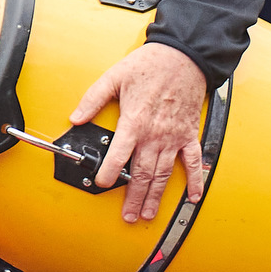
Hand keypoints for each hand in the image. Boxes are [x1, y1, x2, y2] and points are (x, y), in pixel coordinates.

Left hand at [70, 41, 209, 225]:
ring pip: (163, 173)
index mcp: (134, 121)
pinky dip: (194, 180)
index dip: (109, 173)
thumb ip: (93, 99)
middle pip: (142, 173)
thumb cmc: (151, 64)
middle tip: (128, 216)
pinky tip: (192, 196)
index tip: (102, 184)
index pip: (118, 155)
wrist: (184, 55)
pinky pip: (193, 161)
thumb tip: (76, 117)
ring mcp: (173, 137)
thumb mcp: (114, 76)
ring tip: (148, 213)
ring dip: (156, 196)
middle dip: (134, 197)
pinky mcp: (188, 134)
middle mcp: (154, 134)